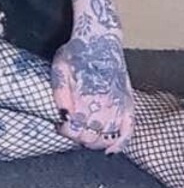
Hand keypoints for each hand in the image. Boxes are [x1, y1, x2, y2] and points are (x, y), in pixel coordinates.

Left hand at [50, 24, 134, 152]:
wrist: (101, 38)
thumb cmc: (77, 52)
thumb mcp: (60, 67)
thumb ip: (60, 92)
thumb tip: (63, 114)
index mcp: (87, 95)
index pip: (77, 128)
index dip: (66, 131)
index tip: (60, 124)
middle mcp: (106, 103)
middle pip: (91, 136)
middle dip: (78, 136)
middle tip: (71, 128)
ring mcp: (119, 104)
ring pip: (108, 136)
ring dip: (95, 141)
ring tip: (85, 134)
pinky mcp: (128, 102)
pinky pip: (128, 129)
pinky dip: (120, 143)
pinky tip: (111, 150)